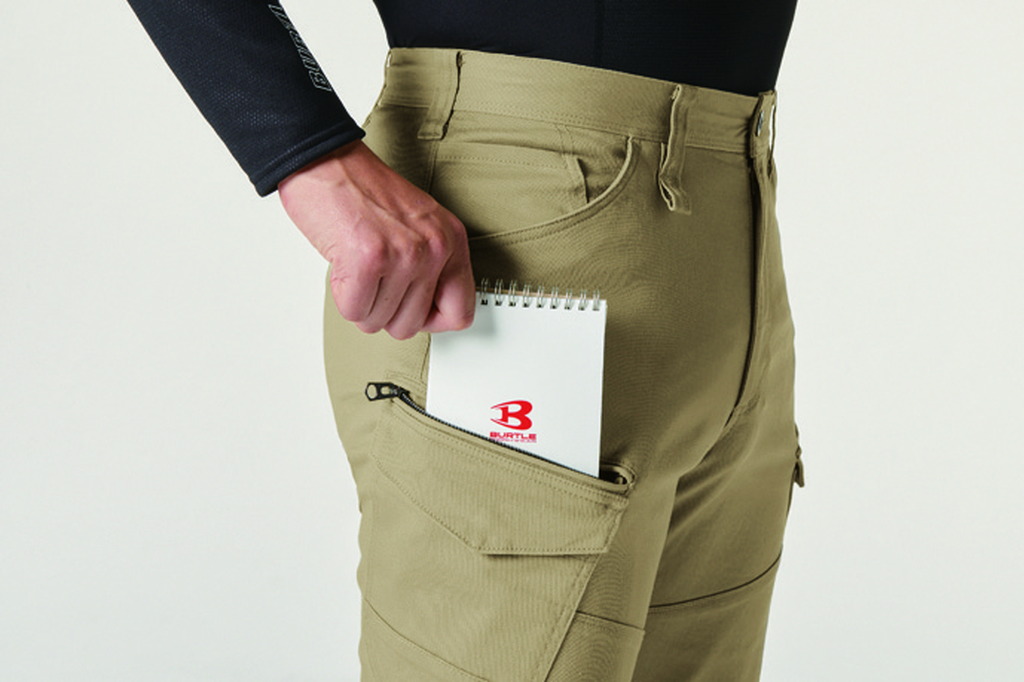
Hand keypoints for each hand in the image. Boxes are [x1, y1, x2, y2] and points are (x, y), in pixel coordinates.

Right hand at [278, 139, 474, 339]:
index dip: (430, 320)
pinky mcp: (369, 259)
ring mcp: (404, 254)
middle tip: (373, 280)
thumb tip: (425, 313)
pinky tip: (344, 265)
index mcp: (452, 240)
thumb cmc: (363, 191)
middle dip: (384, 311)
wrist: (326, 161)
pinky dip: (342, 295)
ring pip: (380, 322)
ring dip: (361, 302)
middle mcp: (434, 248)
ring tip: (358, 266)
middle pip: (412, 325)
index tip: (411, 308)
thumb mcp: (418, 226)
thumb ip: (431, 267)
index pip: (459, 313)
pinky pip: (354, 310)